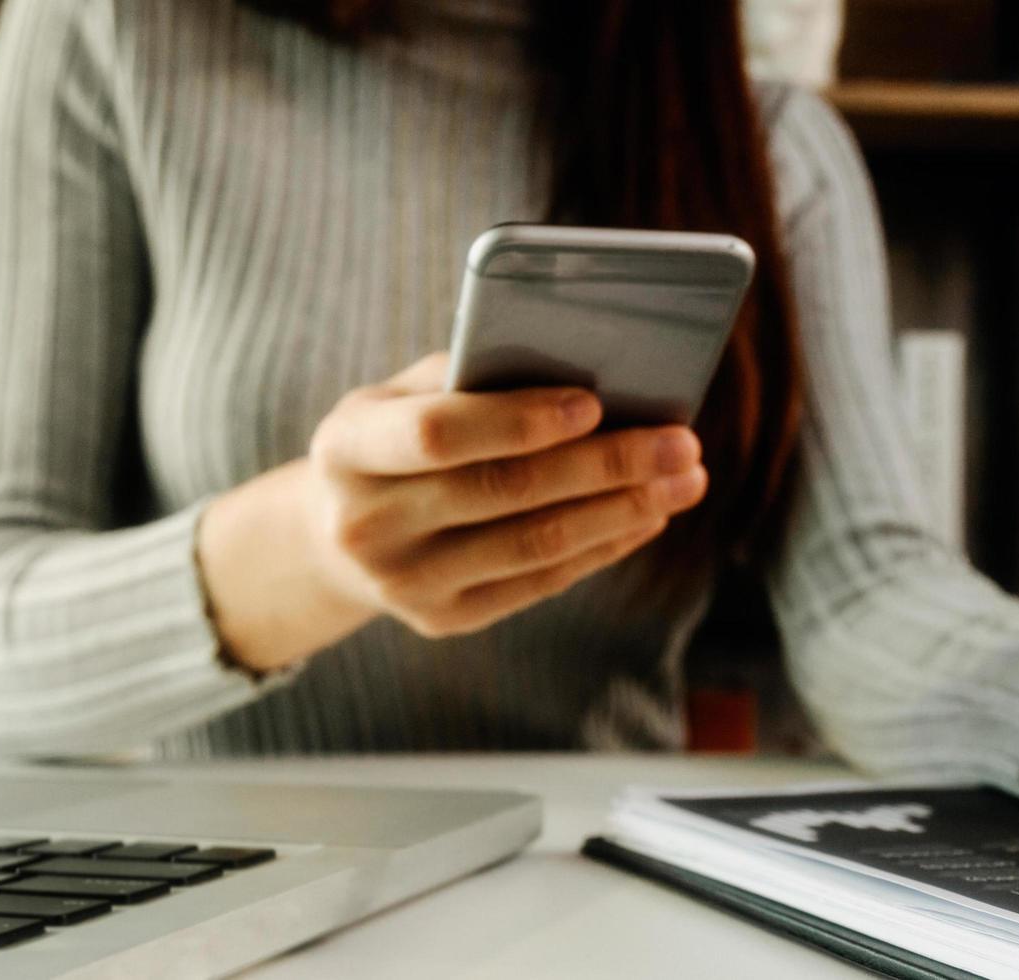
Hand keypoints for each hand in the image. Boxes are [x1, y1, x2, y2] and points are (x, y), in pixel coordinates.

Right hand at [196, 354, 707, 668]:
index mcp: (347, 449)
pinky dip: (604, 545)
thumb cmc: (392, 438)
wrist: (334, 534)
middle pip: (504, 491)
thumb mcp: (400, 396)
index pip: (437, 434)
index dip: (519, 420)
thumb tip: (584, 366)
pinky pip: (541, 581)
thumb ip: (472, 377)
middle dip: (605, 464)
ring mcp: (404, 582)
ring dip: (624, 509)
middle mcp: (366, 523)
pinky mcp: (445, 618)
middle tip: (681, 441)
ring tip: (685, 478)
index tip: (593, 402)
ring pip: (535, 544)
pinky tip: (649, 514)